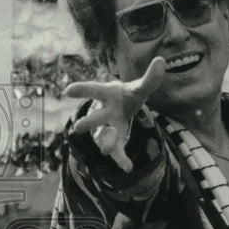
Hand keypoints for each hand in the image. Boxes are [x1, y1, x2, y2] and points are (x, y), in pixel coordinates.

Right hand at [63, 56, 166, 171]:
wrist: (121, 108)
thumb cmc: (127, 96)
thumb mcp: (139, 87)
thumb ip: (150, 78)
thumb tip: (162, 61)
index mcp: (107, 95)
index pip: (93, 90)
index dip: (82, 90)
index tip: (67, 91)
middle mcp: (103, 112)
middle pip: (95, 117)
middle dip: (88, 122)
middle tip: (78, 127)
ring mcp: (106, 128)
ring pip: (102, 136)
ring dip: (105, 142)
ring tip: (106, 150)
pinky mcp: (114, 141)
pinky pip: (117, 150)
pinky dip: (121, 159)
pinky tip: (128, 167)